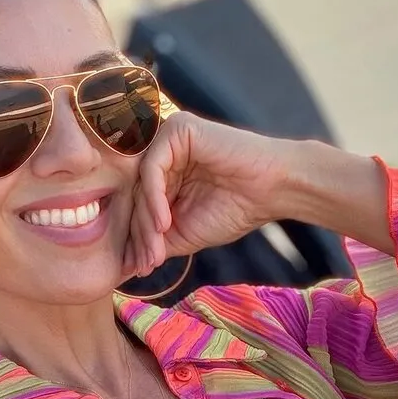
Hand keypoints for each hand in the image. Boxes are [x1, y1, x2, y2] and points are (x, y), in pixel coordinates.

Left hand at [123, 113, 296, 277]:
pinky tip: (165, 223)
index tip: (139, 269)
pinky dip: (155, 199)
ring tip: (156, 250)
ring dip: (147, 222)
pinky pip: (154, 168)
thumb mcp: (184, 233)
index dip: (137, 240)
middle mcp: (162, 152)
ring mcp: (168, 138)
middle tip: (145, 264)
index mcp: (163, 172)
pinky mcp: (177, 129)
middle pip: (136, 196)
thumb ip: (154, 241)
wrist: (272, 192)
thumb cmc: (234, 209)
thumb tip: (125, 267)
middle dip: (140, 235)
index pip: (138, 206)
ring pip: (141, 185)